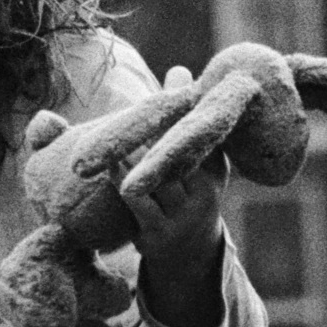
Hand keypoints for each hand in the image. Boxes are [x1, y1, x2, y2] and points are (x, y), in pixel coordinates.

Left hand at [122, 93, 229, 326]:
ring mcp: (184, 215)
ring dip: (131, 152)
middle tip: (134, 104)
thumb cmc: (189, 194)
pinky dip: (120, 178)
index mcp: (218, 168)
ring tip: (112, 138)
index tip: (178, 74)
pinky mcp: (159, 233)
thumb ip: (185, 115)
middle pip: (176, 147)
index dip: (187, 101)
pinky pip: (135, 197)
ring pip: (154, 170)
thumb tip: (180, 68)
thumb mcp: (198, 158)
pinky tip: (108, 167)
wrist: (189, 259)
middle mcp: (207, 192)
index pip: (203, 129)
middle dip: (154, 124)